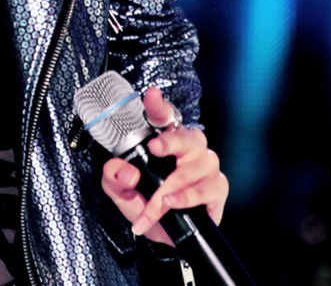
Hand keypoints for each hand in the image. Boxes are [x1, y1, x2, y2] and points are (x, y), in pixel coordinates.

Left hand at [100, 87, 227, 246]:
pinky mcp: (217, 189)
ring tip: (159, 200)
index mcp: (164, 142)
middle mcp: (188, 151)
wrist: (160, 236)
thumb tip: (127, 172)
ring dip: (174, 185)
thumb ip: (114, 176)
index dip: (158, 105)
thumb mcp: (119, 190)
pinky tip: (173, 204)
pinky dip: (188, 198)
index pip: (164, 117)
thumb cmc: (143, 202)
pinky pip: (209, 188)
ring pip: (198, 165)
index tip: (151, 95)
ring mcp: (205, 169)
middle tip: (155, 147)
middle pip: (189, 136)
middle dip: (172, 141)